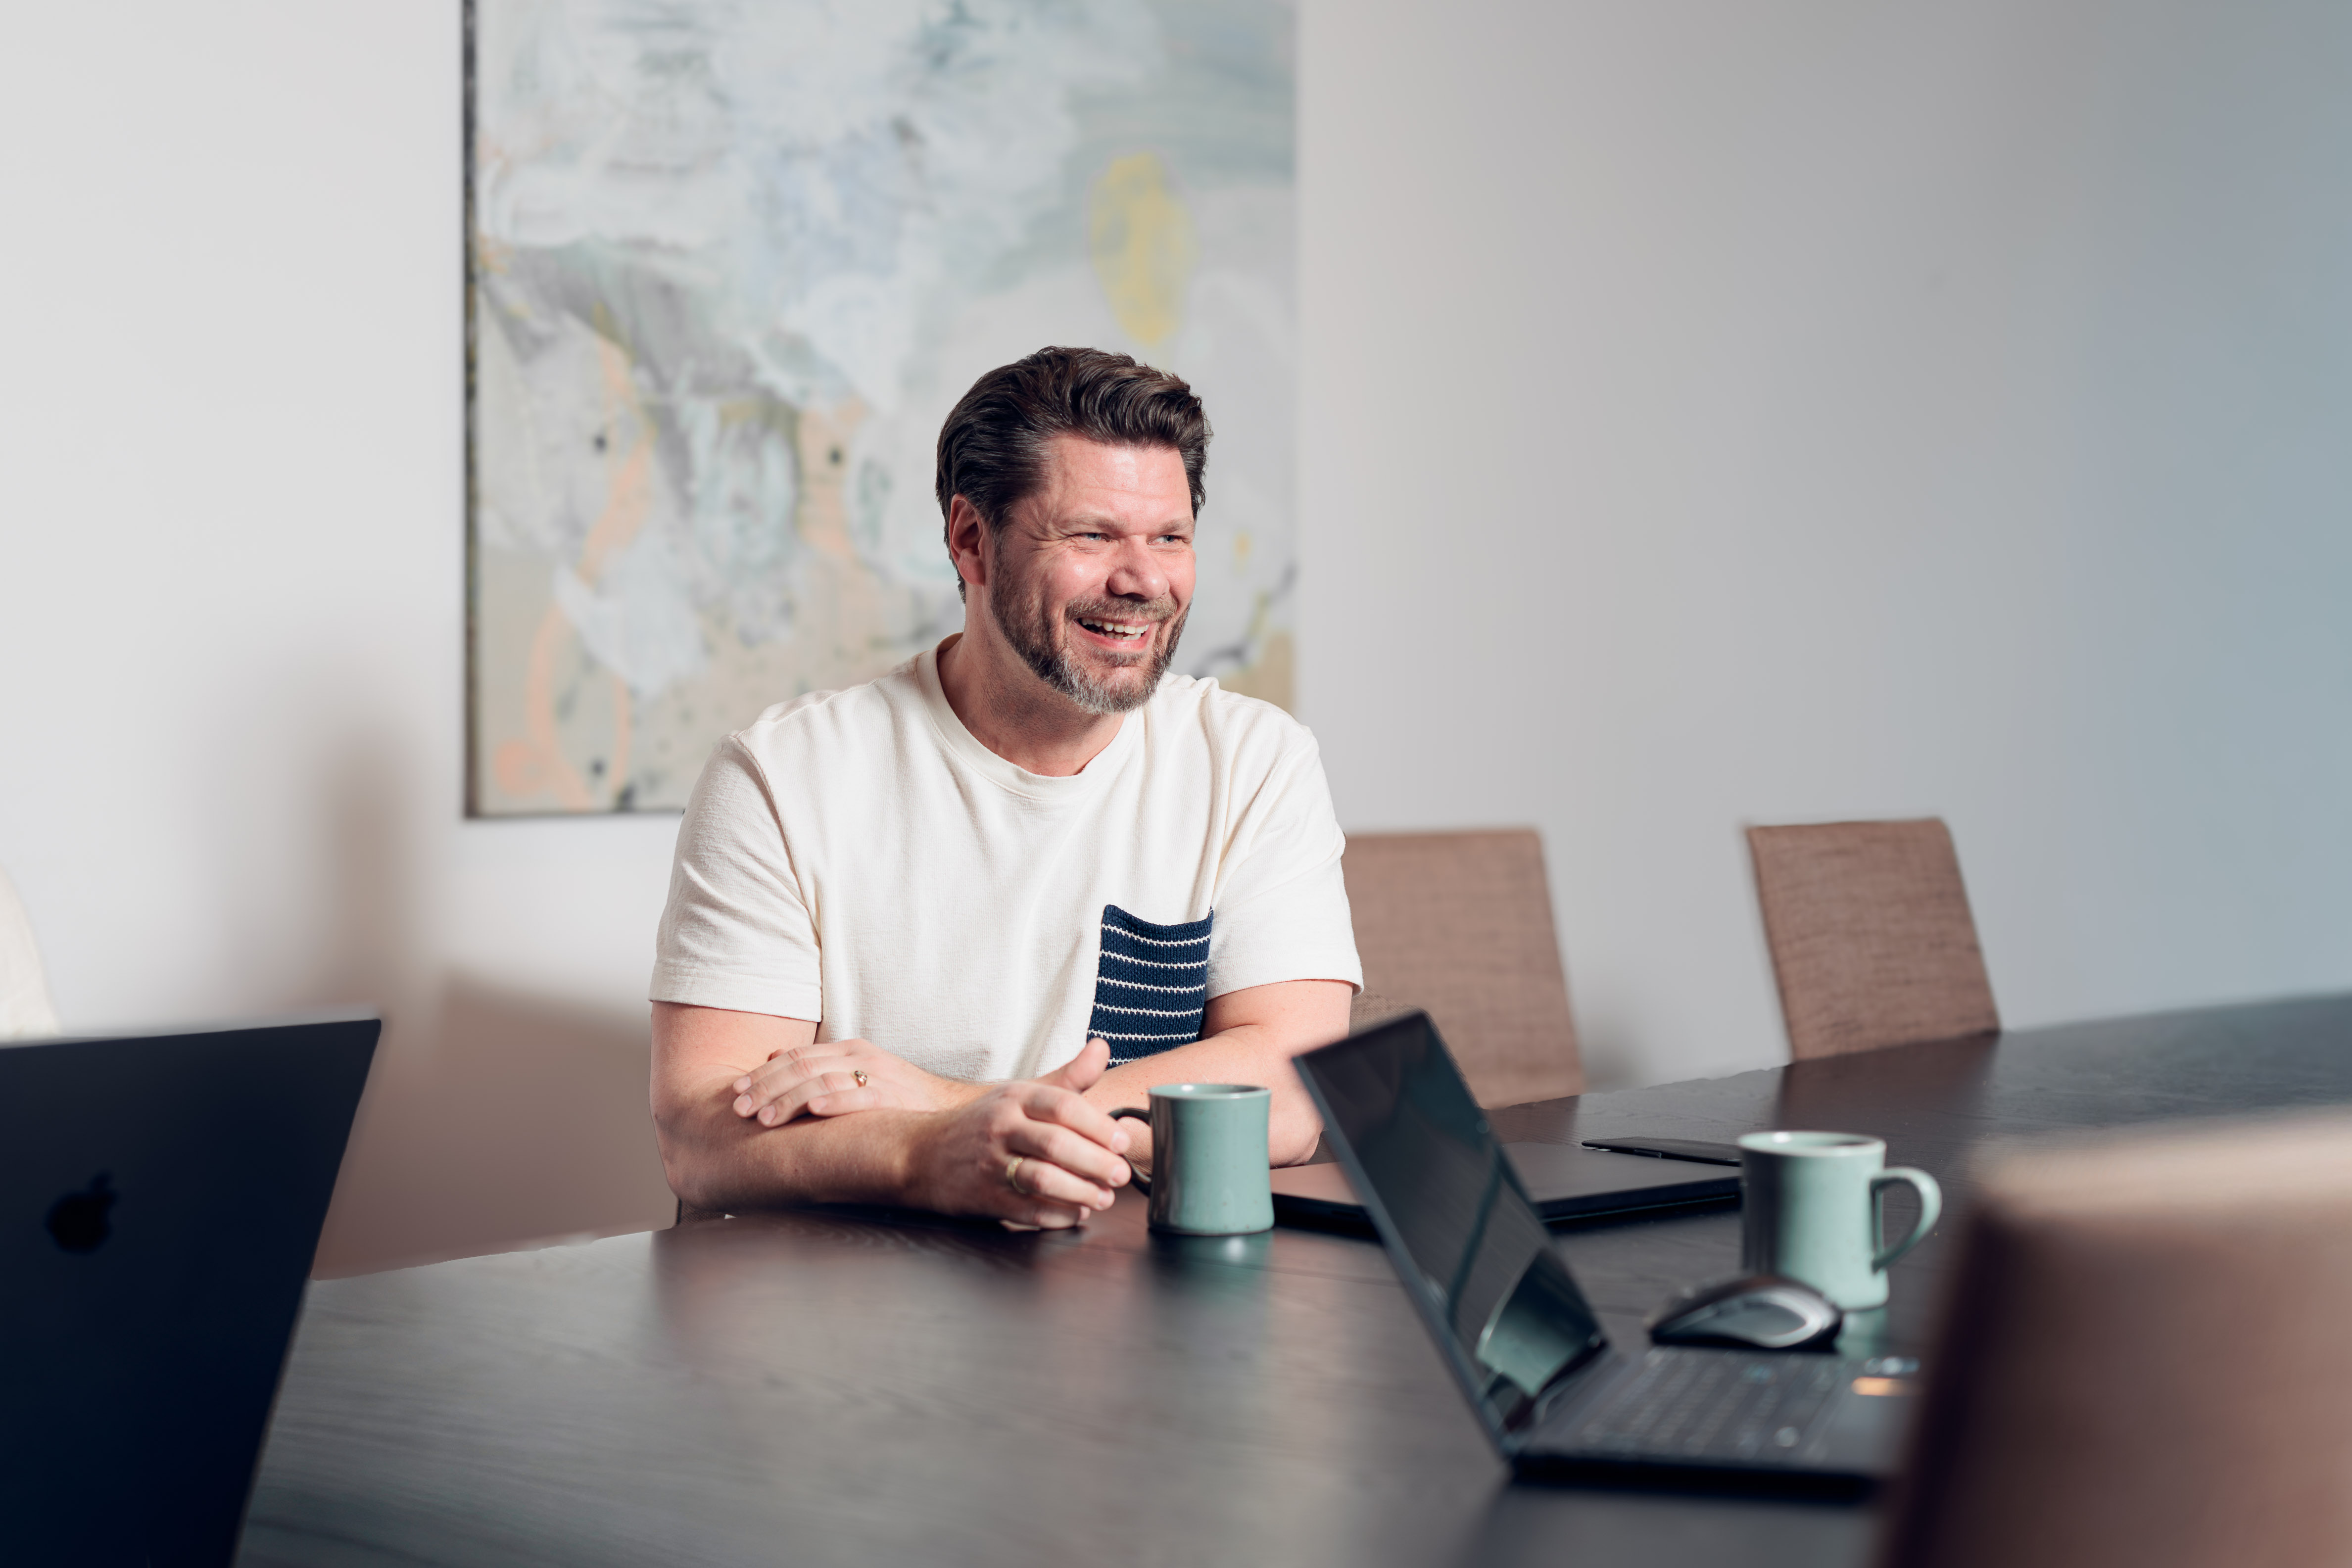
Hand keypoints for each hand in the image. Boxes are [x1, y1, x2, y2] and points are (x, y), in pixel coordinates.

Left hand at [730, 1038, 980, 1125]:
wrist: (951, 1108)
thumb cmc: (898, 1099)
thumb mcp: (856, 1074)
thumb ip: (818, 1067)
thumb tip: (772, 1058)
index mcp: (848, 1050)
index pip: (795, 1057)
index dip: (762, 1074)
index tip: (734, 1092)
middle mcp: (860, 1057)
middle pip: (802, 1066)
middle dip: (766, 1087)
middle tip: (739, 1109)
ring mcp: (878, 1075)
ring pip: (823, 1080)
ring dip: (789, 1099)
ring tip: (763, 1118)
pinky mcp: (894, 1097)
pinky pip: (860, 1096)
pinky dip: (834, 1101)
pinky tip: (812, 1110)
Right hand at [905, 1039, 1134, 1228]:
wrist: (919, 1152)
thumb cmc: (982, 1124)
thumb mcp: (1020, 1093)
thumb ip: (1067, 1078)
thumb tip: (1102, 1049)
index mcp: (1015, 1098)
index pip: (1063, 1106)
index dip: (1098, 1125)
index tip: (1122, 1141)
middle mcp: (1001, 1127)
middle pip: (1056, 1144)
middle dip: (1096, 1162)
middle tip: (1121, 1174)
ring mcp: (990, 1163)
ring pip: (1042, 1178)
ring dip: (1080, 1191)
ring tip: (1103, 1197)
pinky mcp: (984, 1197)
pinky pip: (1027, 1211)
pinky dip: (1057, 1215)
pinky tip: (1076, 1213)